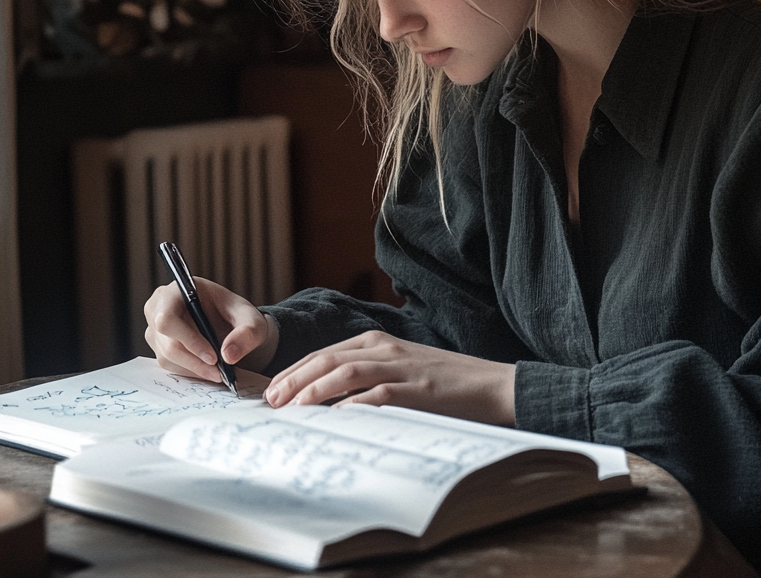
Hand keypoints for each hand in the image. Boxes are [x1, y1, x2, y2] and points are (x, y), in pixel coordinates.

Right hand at [143, 278, 276, 384]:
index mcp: (179, 290)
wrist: (232, 326)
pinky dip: (189, 371)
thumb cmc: (238, 316)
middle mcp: (159, 307)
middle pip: (167, 341)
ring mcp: (155, 328)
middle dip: (195, 360)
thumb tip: (228, 355)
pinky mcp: (158, 346)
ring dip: (194, 369)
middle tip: (219, 372)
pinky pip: (169, 365)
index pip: (167, 317)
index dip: (188, 339)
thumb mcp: (252, 320)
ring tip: (217, 373)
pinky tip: (207, 370)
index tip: (213, 356)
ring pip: (167, 357)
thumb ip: (247, 333)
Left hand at [265, 331, 515, 426]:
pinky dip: (356, 405)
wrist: (490, 384)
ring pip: (348, 372)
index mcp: (377, 342)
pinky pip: (380, 395)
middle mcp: (385, 349)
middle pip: (328, 359)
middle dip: (295, 379)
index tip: (271, 390)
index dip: (294, 371)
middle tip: (271, 401)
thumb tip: (323, 402)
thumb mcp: (399, 369)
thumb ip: (365, 377)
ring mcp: (402, 368)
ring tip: (293, 408)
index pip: (324, 353)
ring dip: (316, 390)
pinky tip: (338, 418)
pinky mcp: (419, 391)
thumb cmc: (441, 382)